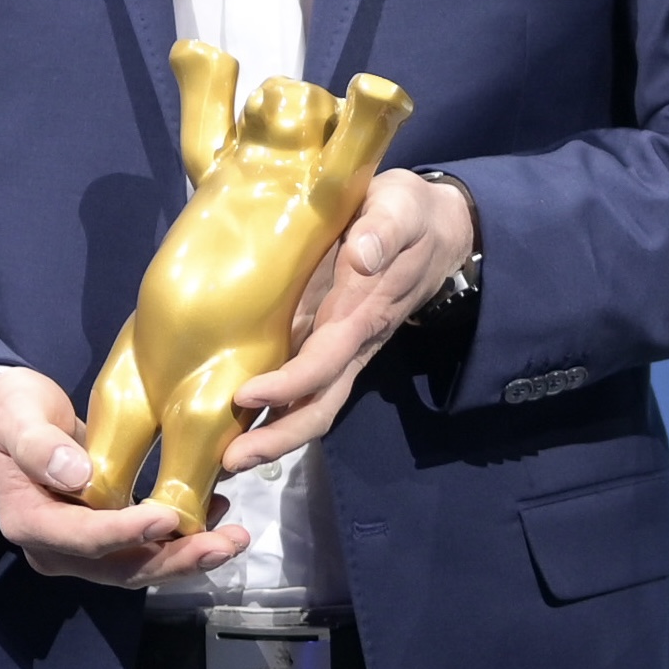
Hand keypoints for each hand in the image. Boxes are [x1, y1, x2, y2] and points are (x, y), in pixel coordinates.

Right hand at [0, 365, 247, 588]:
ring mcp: (80, 545)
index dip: (127, 533)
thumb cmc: (6, 414)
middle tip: (225, 545)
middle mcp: (55, 546)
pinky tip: (215, 513)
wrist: (0, 420)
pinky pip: (146, 546)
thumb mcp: (14, 418)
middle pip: (120, 568)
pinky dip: (182, 538)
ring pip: (139, 564)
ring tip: (233, 537)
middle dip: (175, 561)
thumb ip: (39, 446)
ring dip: (187, 556)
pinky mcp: (103, 534)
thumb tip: (77, 474)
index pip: (83, 539)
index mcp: (29, 521)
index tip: (169, 517)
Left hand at [223, 170, 476, 474]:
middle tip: (231, 461)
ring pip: (312, 405)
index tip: (246, 395)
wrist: (441, 229)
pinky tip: (236, 428)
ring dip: (272, 437)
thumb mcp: (401, 208)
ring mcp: (341, 350)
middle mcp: (351, 343)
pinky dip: (273, 414)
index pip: (326, 361)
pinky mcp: (328, 345)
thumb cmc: (411, 215)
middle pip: (320, 404)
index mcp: (362, 313)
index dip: (289, 384)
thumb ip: (383, 229)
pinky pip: (303, 389)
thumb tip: (363, 256)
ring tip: (227, 461)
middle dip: (279, 437)